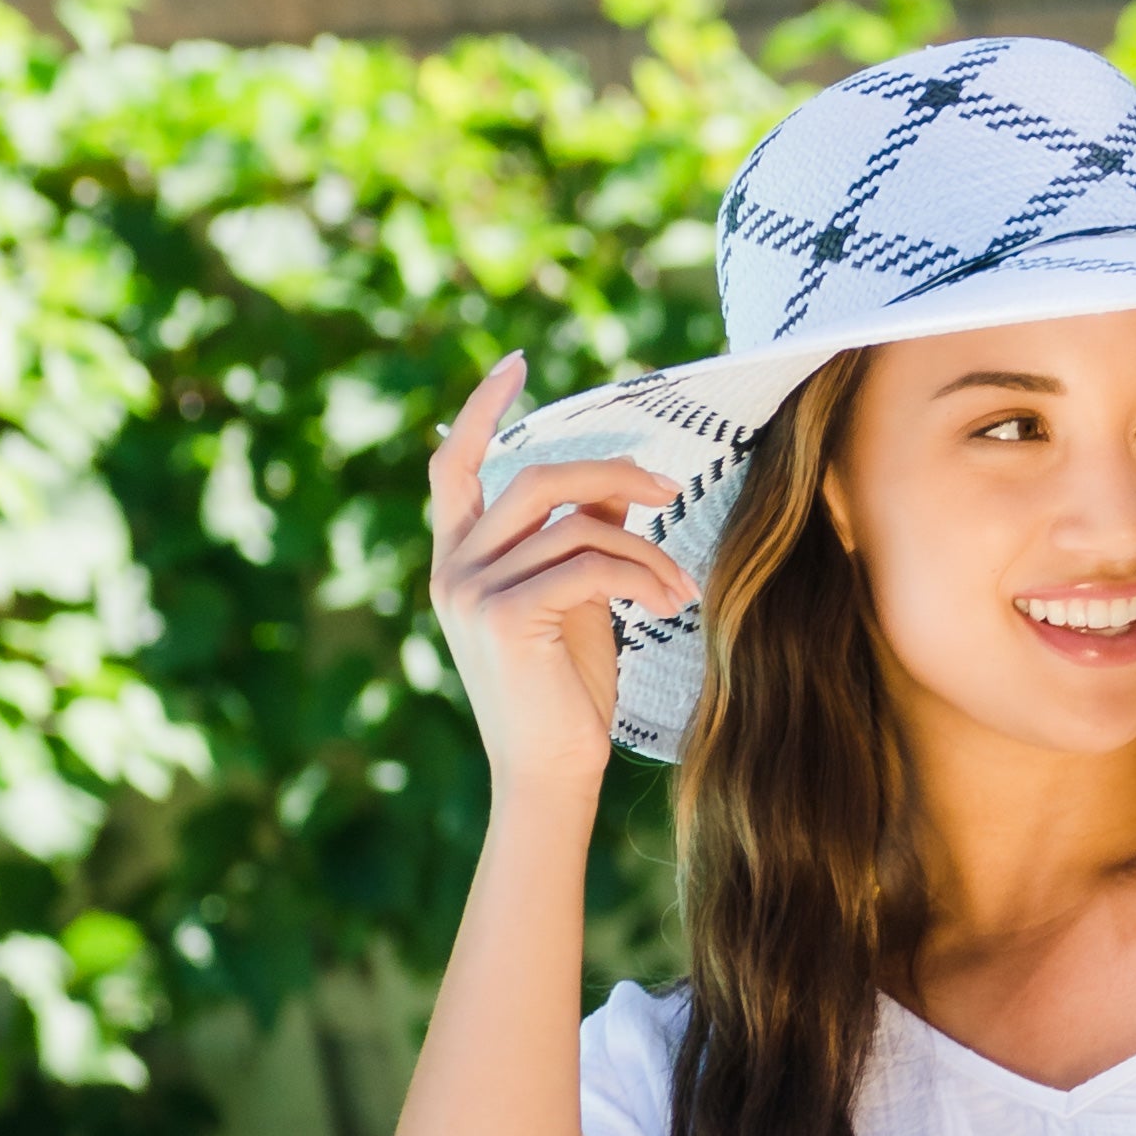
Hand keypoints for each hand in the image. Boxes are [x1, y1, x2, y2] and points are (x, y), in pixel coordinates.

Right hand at [426, 350, 697, 796]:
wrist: (552, 771)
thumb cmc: (566, 691)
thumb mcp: (575, 600)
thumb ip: (581, 536)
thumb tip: (619, 481)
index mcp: (457, 559)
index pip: (454, 466)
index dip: (480, 411)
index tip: (517, 364)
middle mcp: (453, 568)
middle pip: (538, 478)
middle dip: (614, 473)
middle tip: (670, 487)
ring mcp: (472, 591)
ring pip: (579, 525)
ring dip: (647, 550)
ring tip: (682, 590)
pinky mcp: (507, 615)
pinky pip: (589, 563)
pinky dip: (642, 575)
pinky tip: (669, 603)